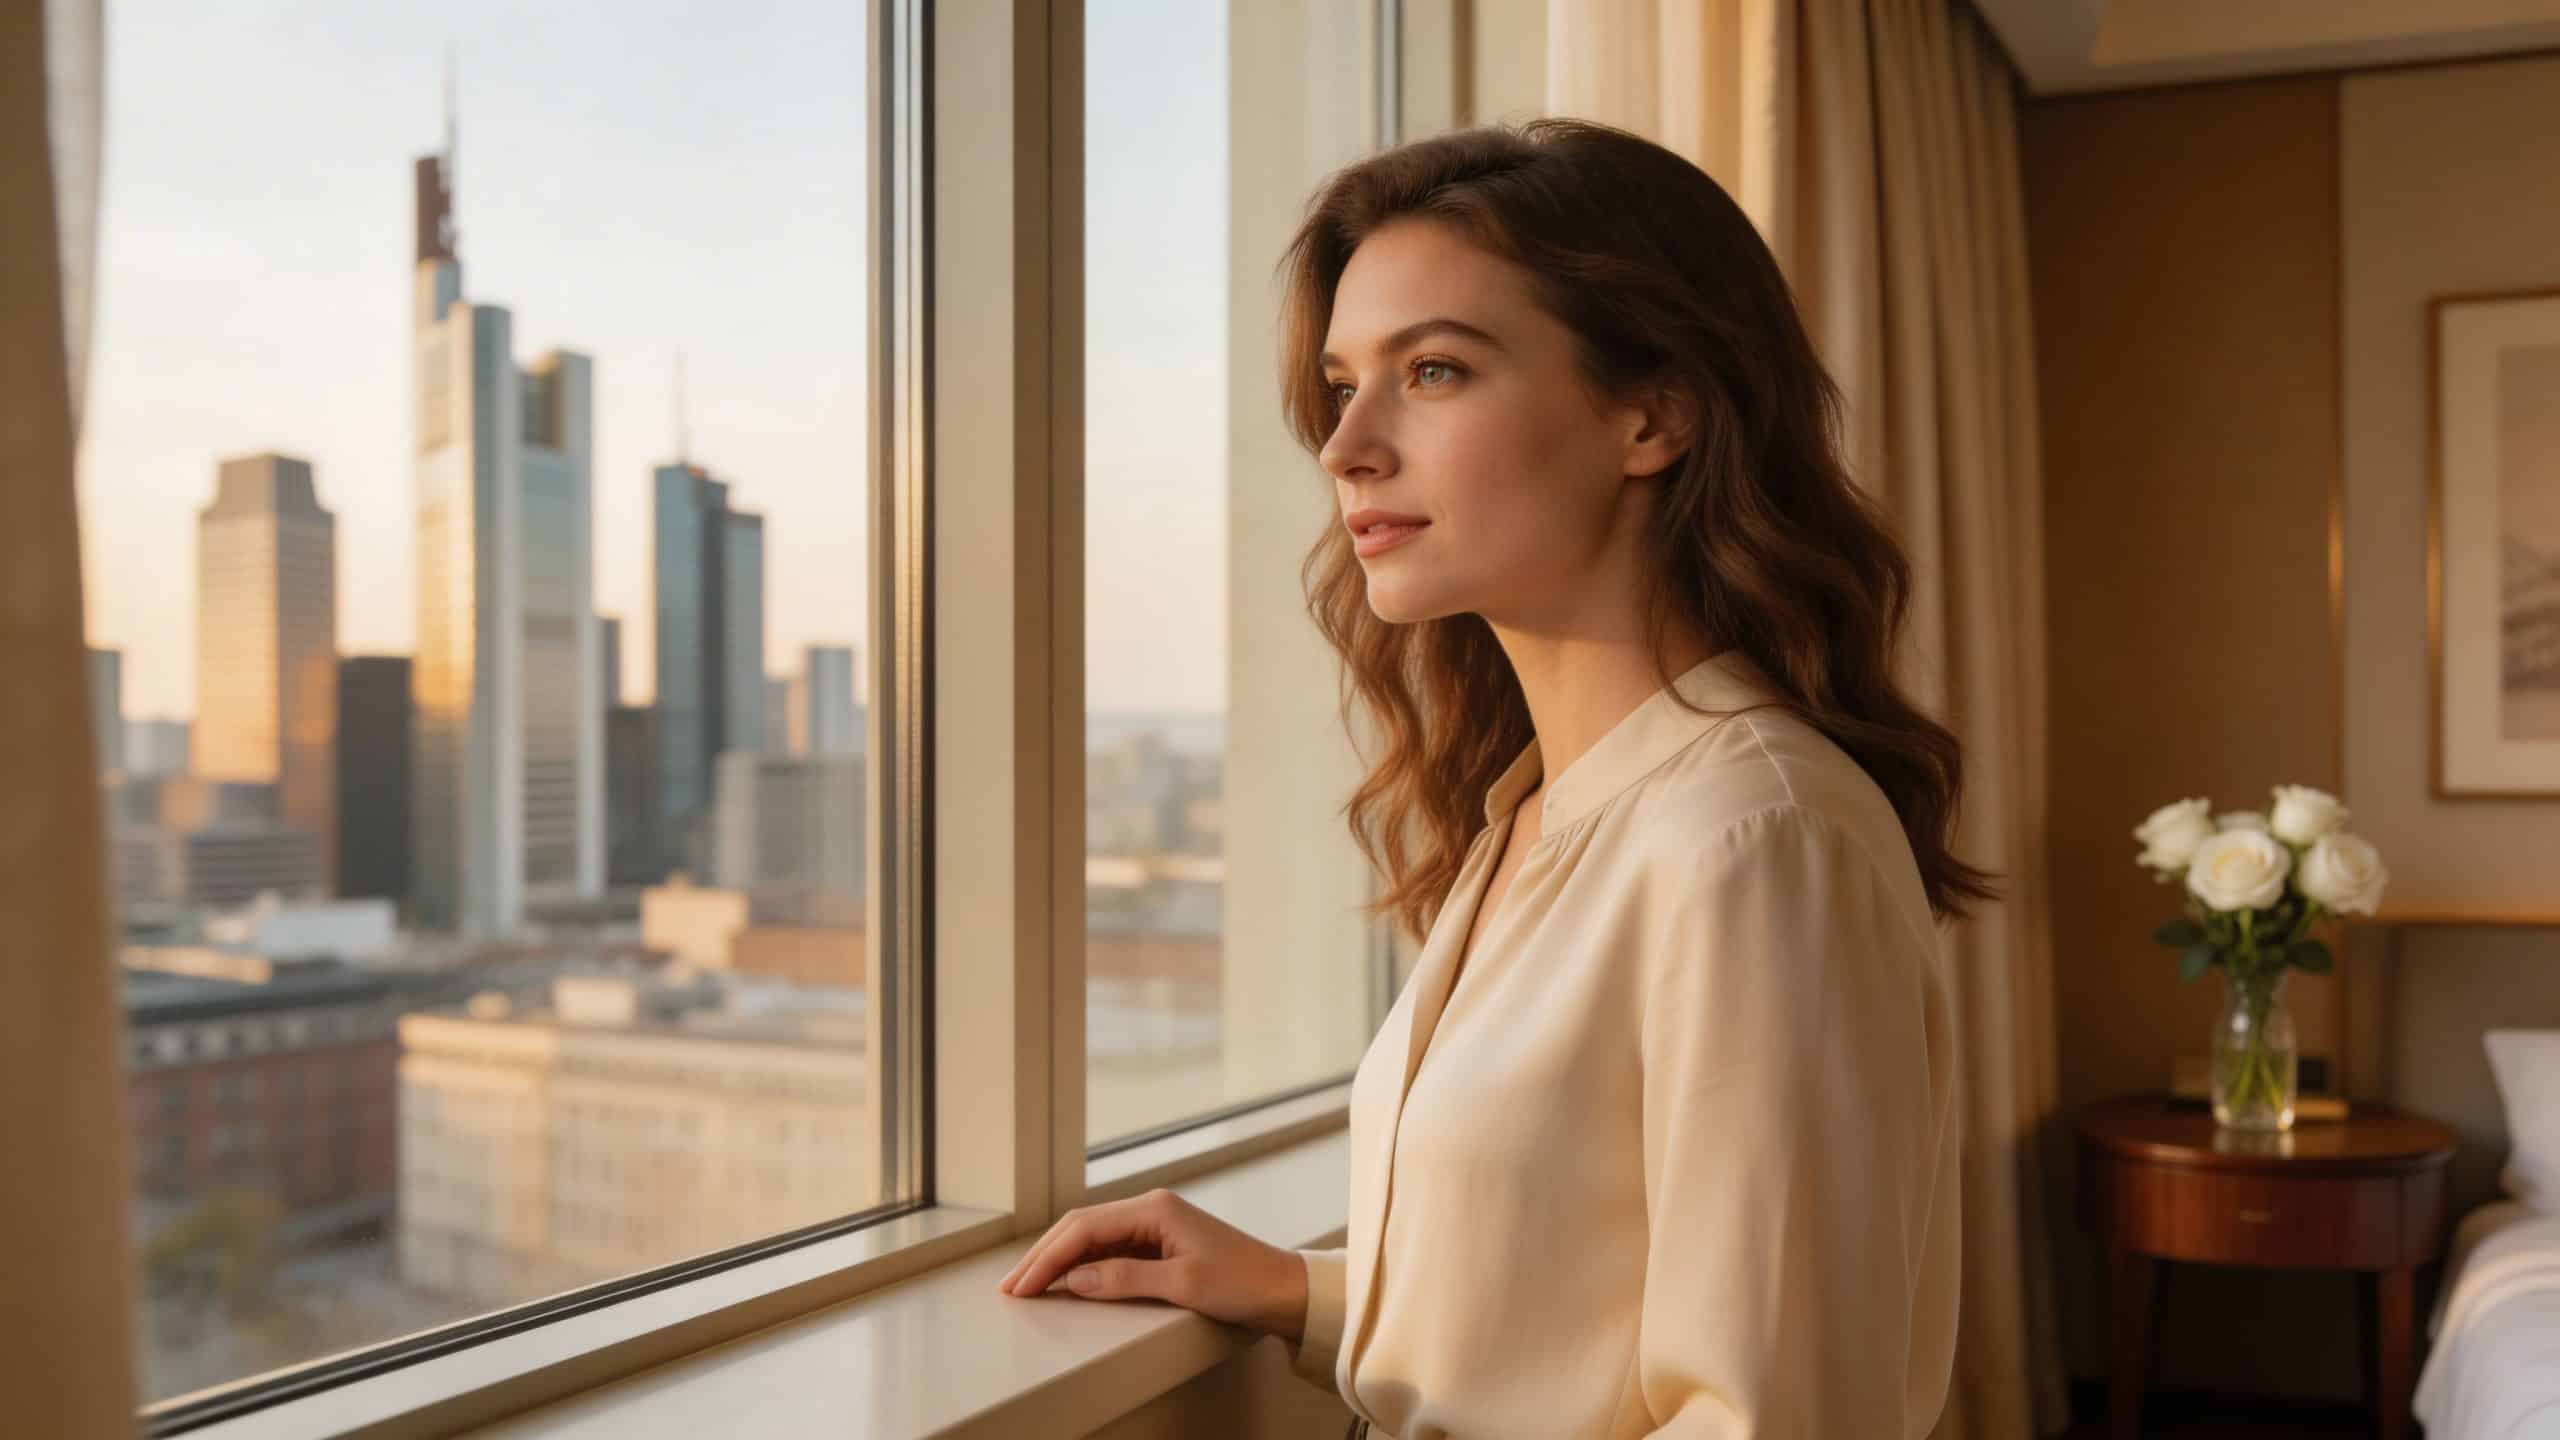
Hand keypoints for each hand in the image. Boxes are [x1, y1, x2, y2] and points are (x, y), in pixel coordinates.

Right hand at [995, 1187, 1308, 1341]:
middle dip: (1044, 1256)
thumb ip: (1123, 1278)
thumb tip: (1073, 1278)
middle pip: (1081, 1227)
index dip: (1048, 1258)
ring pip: (1092, 1237)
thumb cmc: (1242, 1282)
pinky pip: (1110, 1249)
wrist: (1284, 1288)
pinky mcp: (1161, 1243)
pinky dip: (1083, 1265)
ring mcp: (1155, 1225)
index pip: (1084, 1228)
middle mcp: (1150, 1208)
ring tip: (1029, 1285)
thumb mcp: (1182, 1284)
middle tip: (1011, 1286)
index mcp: (1153, 1207)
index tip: (1021, 1285)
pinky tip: (1068, 1281)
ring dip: (1060, 1260)